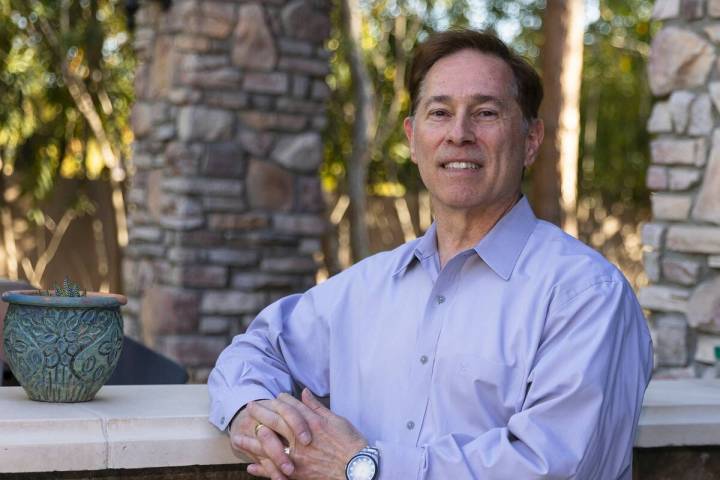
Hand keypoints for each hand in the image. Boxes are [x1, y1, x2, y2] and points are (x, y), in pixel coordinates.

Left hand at [244, 389, 367, 479]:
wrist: (358, 469)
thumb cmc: (351, 444)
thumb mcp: (337, 420)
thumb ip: (317, 407)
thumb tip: (304, 393)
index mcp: (312, 423)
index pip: (291, 407)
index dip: (281, 400)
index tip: (274, 397)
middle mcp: (301, 438)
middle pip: (275, 422)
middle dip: (261, 414)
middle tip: (249, 408)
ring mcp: (297, 457)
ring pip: (268, 447)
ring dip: (252, 443)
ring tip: (237, 439)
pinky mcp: (297, 474)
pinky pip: (275, 471)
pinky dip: (262, 469)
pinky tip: (250, 466)